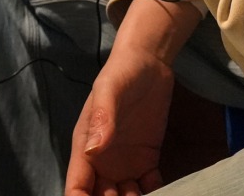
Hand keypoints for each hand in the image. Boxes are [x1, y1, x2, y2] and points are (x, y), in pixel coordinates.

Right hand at [65, 41, 174, 195]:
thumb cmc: (121, 72)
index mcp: (86, 147)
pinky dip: (154, 195)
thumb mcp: (108, 90)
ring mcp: (125, 163)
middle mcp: (102, 161)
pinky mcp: (147, 161)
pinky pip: (149, 188)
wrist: (150, 61)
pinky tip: (166, 195)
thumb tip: (91, 151)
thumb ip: (101, 118)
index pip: (77, 186)